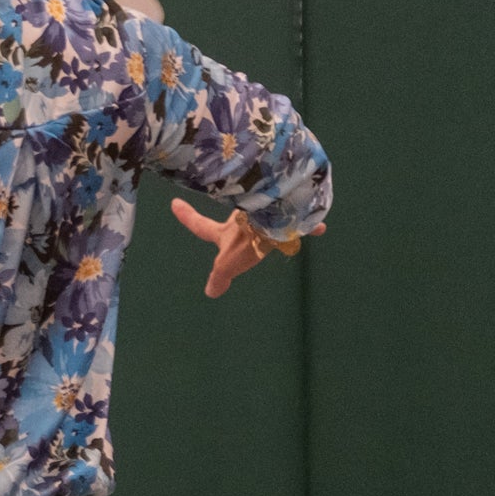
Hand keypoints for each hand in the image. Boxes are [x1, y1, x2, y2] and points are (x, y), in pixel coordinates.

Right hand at [171, 200, 314, 297]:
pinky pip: (296, 214)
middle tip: (243, 219)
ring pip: (265, 212)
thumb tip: (211, 292)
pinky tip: (320, 225)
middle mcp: (243, 217)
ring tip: (293, 224)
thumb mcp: (230, 263)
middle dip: (237, 218)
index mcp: (227, 232)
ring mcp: (264, 210)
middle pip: (236, 218)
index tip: (175, 203)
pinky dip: (307, 221)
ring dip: (274, 218)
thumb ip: (220, 277)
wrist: (274, 214)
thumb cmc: (250, 239)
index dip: (188, 218)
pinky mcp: (285, 209)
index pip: (201, 226)